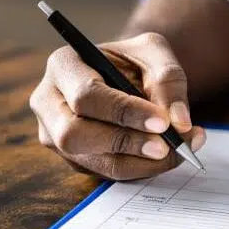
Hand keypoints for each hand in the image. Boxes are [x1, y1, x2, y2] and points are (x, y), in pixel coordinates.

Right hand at [30, 32, 205, 179]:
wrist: (131, 77)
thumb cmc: (137, 61)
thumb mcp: (155, 55)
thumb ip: (169, 81)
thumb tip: (179, 122)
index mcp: (63, 65)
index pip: (86, 95)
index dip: (124, 112)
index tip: (162, 121)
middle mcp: (49, 103)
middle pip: (73, 135)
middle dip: (125, 142)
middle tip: (167, 145)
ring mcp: (56, 135)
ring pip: (93, 162)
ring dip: (140, 162)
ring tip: (177, 149)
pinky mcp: (75, 159)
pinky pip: (108, 173)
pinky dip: (142, 167)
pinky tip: (167, 155)